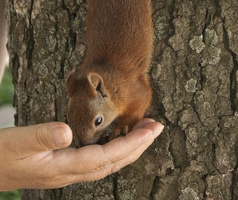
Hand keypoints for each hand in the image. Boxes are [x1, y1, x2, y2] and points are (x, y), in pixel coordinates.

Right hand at [0, 118, 162, 190]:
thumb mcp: (15, 143)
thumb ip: (41, 137)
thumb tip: (67, 131)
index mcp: (63, 168)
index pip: (107, 156)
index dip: (131, 143)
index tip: (151, 130)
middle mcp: (70, 174)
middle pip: (114, 162)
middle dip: (139, 145)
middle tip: (158, 127)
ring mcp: (68, 172)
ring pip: (108, 162)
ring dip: (130, 146)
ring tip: (146, 130)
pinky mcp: (64, 167)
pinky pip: (98, 160)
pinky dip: (114, 148)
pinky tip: (119, 139)